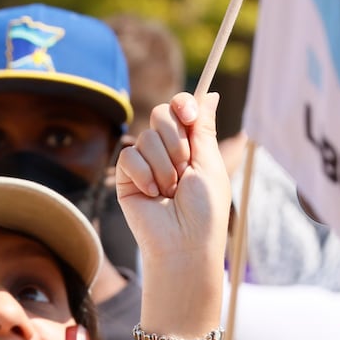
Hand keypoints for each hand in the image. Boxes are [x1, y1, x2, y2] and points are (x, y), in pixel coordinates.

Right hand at [115, 92, 230, 267]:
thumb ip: (204, 128)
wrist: (183, 244)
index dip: (184, 104)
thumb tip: (212, 95)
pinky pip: (129, 156)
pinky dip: (144, 175)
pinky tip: (152, 195)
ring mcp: (146, 163)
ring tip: (170, 192)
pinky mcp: (127, 177)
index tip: (189, 115)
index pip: (181, 107)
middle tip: (184, 169)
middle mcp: (168, 150)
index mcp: (192, 145)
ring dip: (163, 166)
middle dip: (175, 141)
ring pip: (146, 137)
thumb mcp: (210, 164)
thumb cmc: (204, 210)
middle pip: (161, 114)